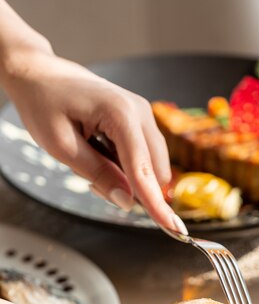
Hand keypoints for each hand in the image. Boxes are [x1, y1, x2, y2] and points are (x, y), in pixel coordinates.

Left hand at [2, 47, 186, 232]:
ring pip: (151, 166)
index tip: (173, 229)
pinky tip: (100, 153)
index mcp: (120, 114)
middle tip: (91, 181)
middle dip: (131, 188)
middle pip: (155, 171)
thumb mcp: (61, 146)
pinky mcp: (140, 119)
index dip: (156, 204)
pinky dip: (126, 166)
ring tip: (90, 161)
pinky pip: (144, 155)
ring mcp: (143, 114)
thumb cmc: (44, 102)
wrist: (39, 74)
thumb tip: (126, 202)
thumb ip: (98, 174)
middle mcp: (140, 111)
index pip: (143, 170)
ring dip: (127, 176)